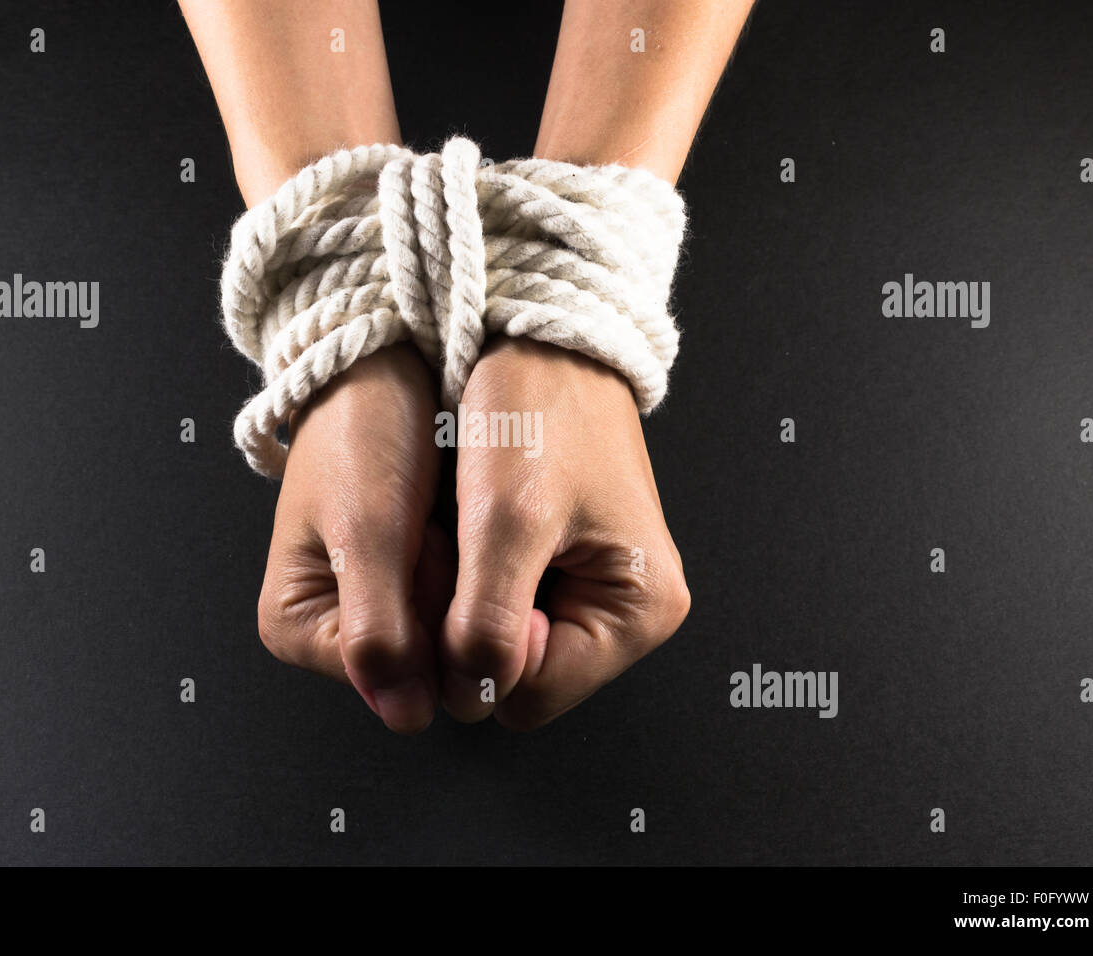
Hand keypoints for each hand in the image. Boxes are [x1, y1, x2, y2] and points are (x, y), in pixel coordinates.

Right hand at [256, 343, 452, 733]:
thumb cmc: (363, 431)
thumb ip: (381, 631)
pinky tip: (456, 523)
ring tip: (440, 517)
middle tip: (436, 530)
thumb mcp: (369, 530)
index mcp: (296, 628)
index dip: (430, 621)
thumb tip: (405, 716)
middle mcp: (331, 628)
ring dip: (462, 581)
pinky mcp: (408, 580)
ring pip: (445, 631)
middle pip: (419, 659)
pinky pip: (456, 598)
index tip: (430, 550)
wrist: (383, 364)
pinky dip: (468, 564)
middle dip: (446, 600)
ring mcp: (374, 605)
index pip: (391, 674)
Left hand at [440, 337, 690, 729]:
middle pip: (517, 675)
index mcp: (638, 611)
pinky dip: (469, 578)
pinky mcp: (564, 564)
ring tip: (460, 531)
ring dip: (464, 601)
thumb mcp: (505, 521)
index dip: (475, 654)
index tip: (458, 581)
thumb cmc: (540, 408)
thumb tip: (468, 698)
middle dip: (469, 627)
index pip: (528, 697)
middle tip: (454, 549)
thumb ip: (486, 625)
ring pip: (501, 642)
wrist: (540, 334)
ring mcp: (595, 587)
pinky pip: (501, 604)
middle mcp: (626, 609)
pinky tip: (465, 529)